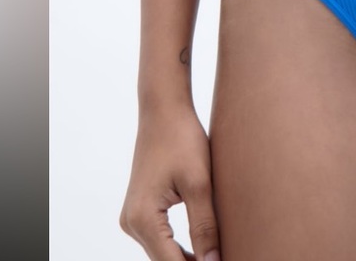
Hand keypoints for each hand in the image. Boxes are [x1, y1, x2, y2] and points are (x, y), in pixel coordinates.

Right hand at [120, 104, 220, 260]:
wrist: (163, 111)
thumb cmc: (182, 139)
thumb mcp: (199, 183)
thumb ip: (205, 226)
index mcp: (143, 218)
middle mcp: (131, 223)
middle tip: (223, 258)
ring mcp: (133, 218)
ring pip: (162, 253)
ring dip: (187, 259)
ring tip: (217, 256)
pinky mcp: (140, 211)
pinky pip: (160, 240)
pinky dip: (179, 248)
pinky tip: (202, 249)